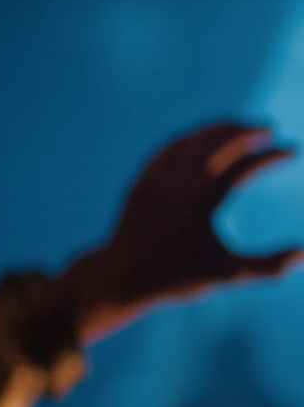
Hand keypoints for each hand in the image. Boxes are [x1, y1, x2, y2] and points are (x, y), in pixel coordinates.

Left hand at [60, 123, 303, 343]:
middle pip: (215, 144)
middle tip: (269, 130)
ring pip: (190, 141)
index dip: (270, 157)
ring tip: (242, 128)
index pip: (242, 167)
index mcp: (199, 202)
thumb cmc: (177, 278)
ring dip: (217, 130)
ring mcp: (155, 179)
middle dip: (245, 132)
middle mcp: (175, 184)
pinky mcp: (141, 180)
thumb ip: (269, 266)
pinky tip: (206, 141)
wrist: (121, 277)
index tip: (293, 151)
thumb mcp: (227, 274)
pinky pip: (168, 150)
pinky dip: (191, 139)